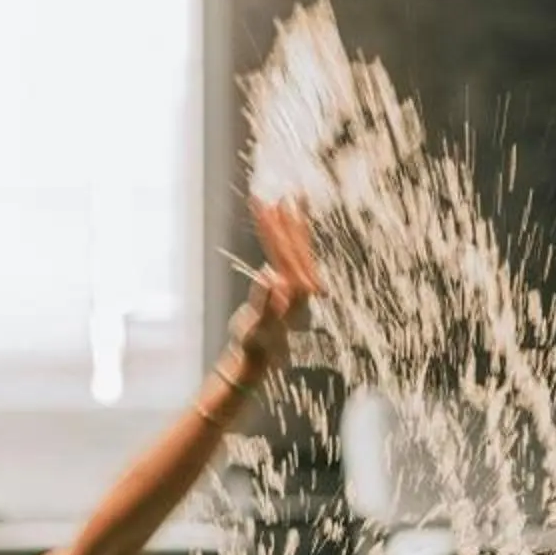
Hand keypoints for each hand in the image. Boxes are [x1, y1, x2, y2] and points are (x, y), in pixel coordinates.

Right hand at [235, 196, 322, 369]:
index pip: (289, 252)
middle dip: (290, 220)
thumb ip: (267, 303)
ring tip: (283, 200)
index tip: (276, 205)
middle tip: (289, 192)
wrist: (257, 361)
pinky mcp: (285, 289)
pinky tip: (278, 228)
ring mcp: (293, 287)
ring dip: (287, 226)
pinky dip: (281, 239)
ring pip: (293, 250)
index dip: (282, 227)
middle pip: (296, 247)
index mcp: (295, 291)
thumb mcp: (257, 327)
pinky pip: (286, 257)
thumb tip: (272, 276)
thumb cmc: (255, 347)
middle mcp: (300, 287)